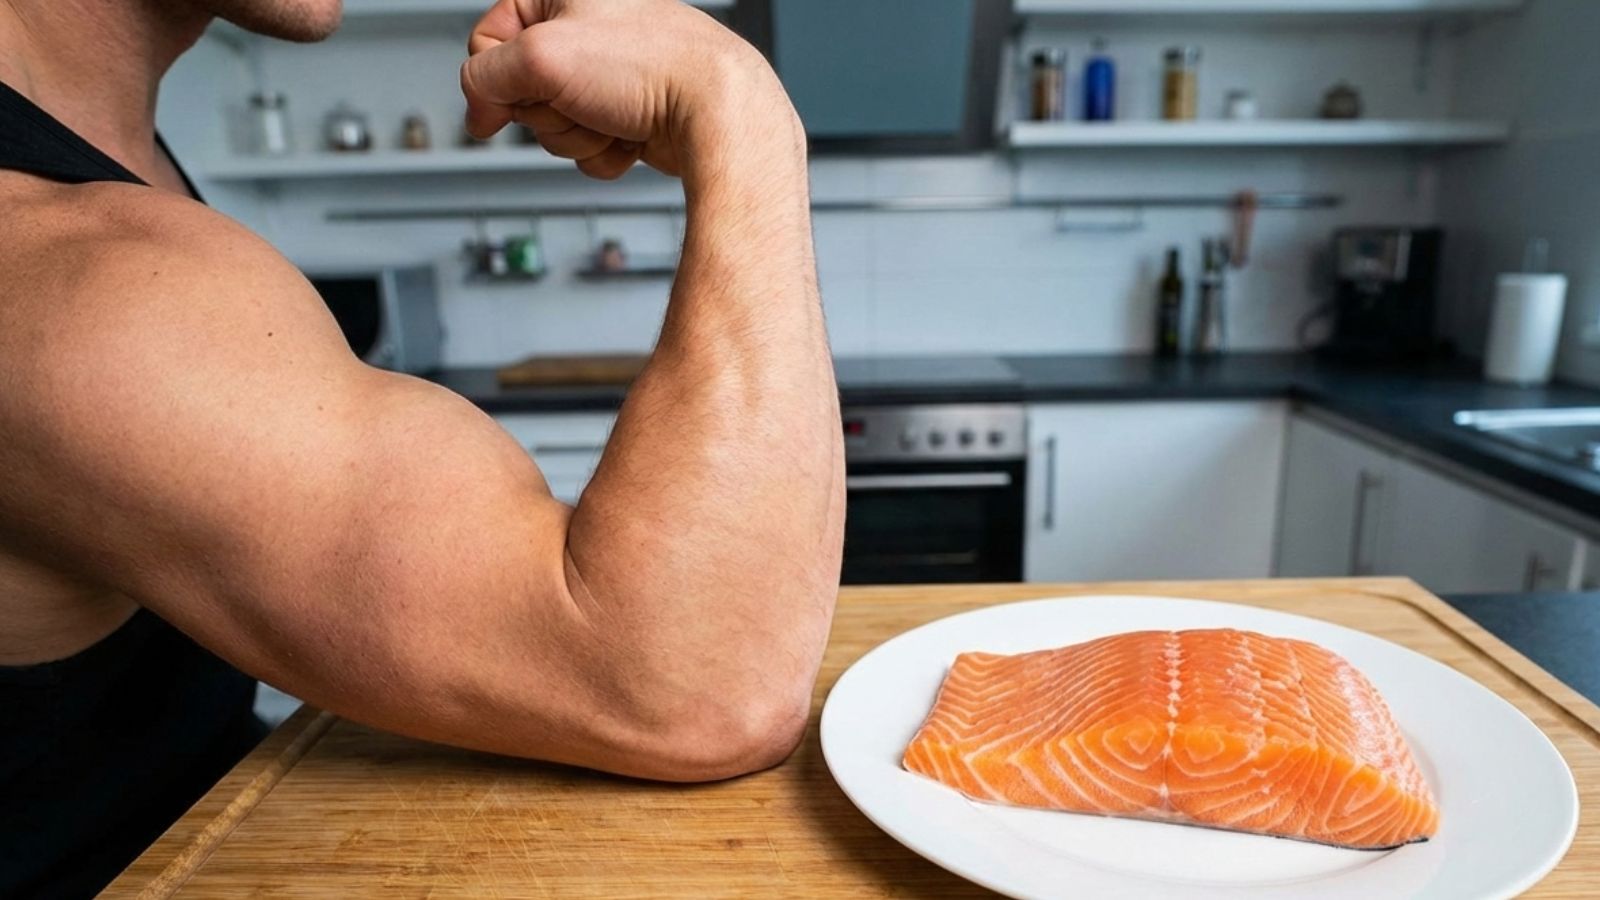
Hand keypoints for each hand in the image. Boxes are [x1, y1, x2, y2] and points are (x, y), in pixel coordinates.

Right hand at [460, 0, 793, 179]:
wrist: (721, 116)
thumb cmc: (654, 69)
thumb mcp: (542, 57)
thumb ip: (486, 76)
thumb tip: (477, 108)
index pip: (489, 40)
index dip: (494, 80)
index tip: (504, 102)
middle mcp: (591, 29)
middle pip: (523, 90)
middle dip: (548, 111)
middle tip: (581, 102)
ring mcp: (614, 76)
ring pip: (556, 124)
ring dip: (578, 135)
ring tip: (614, 119)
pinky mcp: (633, 115)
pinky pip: (590, 146)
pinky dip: (604, 152)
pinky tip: (631, 138)